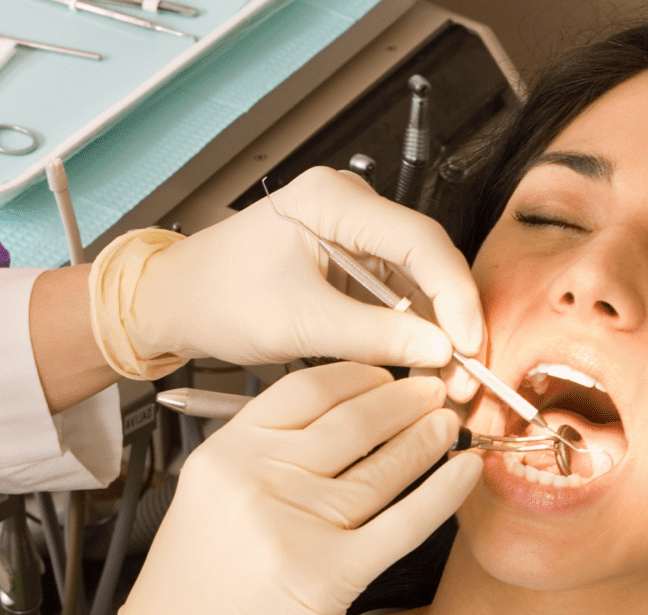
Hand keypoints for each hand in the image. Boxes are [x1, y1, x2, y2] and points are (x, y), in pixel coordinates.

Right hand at [54, 363, 481, 614]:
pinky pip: (402, 522)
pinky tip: (466, 470)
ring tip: (450, 423)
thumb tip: (341, 427)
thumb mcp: (210, 504)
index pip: (307, 390)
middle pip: (353, 420)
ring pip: (382, 468)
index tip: (389, 372)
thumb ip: (262, 462)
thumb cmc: (191, 597)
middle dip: (404, 400)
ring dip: (428, 438)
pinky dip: (442, 493)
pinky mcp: (329, 575)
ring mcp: (295, 526)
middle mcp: (258, 480)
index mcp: (225, 454)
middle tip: (434, 389)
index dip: (361, 376)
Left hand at [117, 168, 485, 387]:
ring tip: (448, 380)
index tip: (469, 344)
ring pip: (420, 284)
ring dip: (437, 333)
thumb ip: (374, 336)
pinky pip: (399, 299)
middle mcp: (350, 208)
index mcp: (333, 201)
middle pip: (430, 261)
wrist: (178, 303)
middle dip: (453, 320)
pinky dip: (413, 335)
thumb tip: (439, 350)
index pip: (422, 242)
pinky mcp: (352, 265)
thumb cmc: (217, 297)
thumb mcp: (299, 322)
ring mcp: (354, 236)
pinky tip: (423, 367)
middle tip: (468, 372)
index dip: (455, 296)